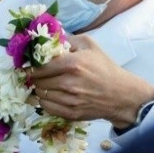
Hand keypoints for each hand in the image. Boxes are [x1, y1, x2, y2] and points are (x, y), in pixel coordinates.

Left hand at [29, 35, 153, 127]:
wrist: (121, 94)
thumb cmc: (104, 67)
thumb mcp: (89, 45)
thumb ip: (66, 40)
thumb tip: (46, 42)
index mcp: (72, 63)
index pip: (38, 67)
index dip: (32, 67)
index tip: (32, 66)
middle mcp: (69, 82)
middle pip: (37, 81)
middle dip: (37, 78)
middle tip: (42, 76)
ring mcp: (69, 100)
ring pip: (40, 94)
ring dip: (41, 89)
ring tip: (49, 85)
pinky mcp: (70, 113)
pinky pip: (46, 107)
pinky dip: (45, 101)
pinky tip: (53, 95)